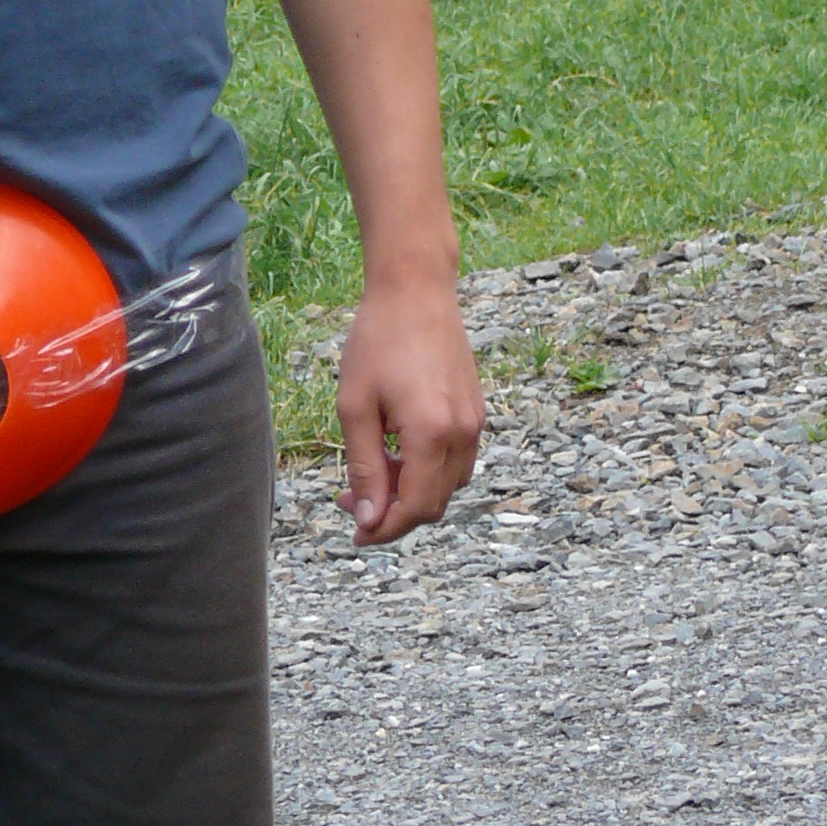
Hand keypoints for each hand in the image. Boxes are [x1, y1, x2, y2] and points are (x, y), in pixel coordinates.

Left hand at [337, 277, 482, 544]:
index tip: (355, 533)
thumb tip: (369, 519)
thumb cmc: (377, 342)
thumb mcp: (356, 407)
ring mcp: (476, 423)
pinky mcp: (476, 411)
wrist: (416, 291)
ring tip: (372, 472)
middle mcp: (464, 433)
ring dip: (412, 491)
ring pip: (448, 485)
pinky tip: (396, 452)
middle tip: (350, 500)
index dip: (385, 528)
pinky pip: (456, 460)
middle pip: (435, 502)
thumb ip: (365, 467)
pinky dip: (428, 470)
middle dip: (394, 512)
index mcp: (433, 433)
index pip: (417, 507)